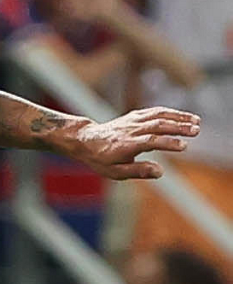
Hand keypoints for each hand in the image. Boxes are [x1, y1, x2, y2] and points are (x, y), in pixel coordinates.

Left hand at [68, 107, 200, 179]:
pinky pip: (155, 111)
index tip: (183, 146)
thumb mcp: (115, 172)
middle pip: (158, 125)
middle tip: (196, 131)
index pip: (151, 141)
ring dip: (179, 117)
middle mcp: (131, 130)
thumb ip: (138, 171)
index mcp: (126, 145)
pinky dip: (171, 112)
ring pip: (159, 115)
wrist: (86, 140)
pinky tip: (183, 116)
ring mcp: (133, 120)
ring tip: (196, 121)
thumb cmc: (101, 159)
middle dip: (179, 127)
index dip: (168, 143)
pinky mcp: (135, 115)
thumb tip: (160, 172)